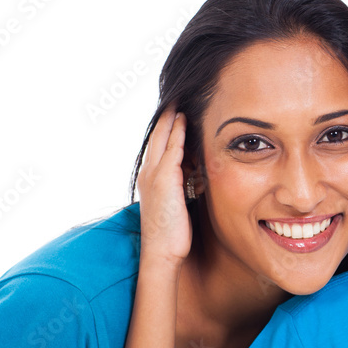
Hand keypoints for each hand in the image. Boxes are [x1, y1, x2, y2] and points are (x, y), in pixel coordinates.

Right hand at [137, 109, 191, 263]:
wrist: (162, 253)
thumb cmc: (172, 234)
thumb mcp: (177, 204)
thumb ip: (183, 187)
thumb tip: (198, 177)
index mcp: (152, 178)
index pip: (160, 145)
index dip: (167, 126)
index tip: (176, 109)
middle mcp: (149, 173)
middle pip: (158, 135)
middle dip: (167, 115)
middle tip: (175, 94)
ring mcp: (155, 175)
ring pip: (163, 138)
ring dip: (171, 117)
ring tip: (178, 98)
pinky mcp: (164, 180)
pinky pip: (172, 150)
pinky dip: (176, 133)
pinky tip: (183, 119)